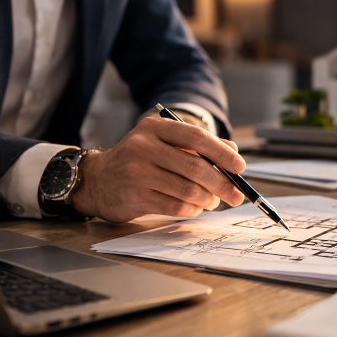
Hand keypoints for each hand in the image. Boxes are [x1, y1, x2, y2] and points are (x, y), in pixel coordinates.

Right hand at [69, 117, 246, 222]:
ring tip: (213, 200)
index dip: (222, 153)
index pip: (196, 137)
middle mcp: (144, 147)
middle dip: (222, 183)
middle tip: (236, 194)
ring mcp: (137, 173)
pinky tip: (195, 207)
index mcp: (155, 128)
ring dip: (208, 198)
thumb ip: (197, 144)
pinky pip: (176, 206)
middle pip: (196, 167)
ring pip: (188, 189)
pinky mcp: (135, 197)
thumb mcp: (163, 142)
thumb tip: (233, 150)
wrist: (96, 179)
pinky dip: (192, 209)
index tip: (240, 167)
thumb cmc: (138, 159)